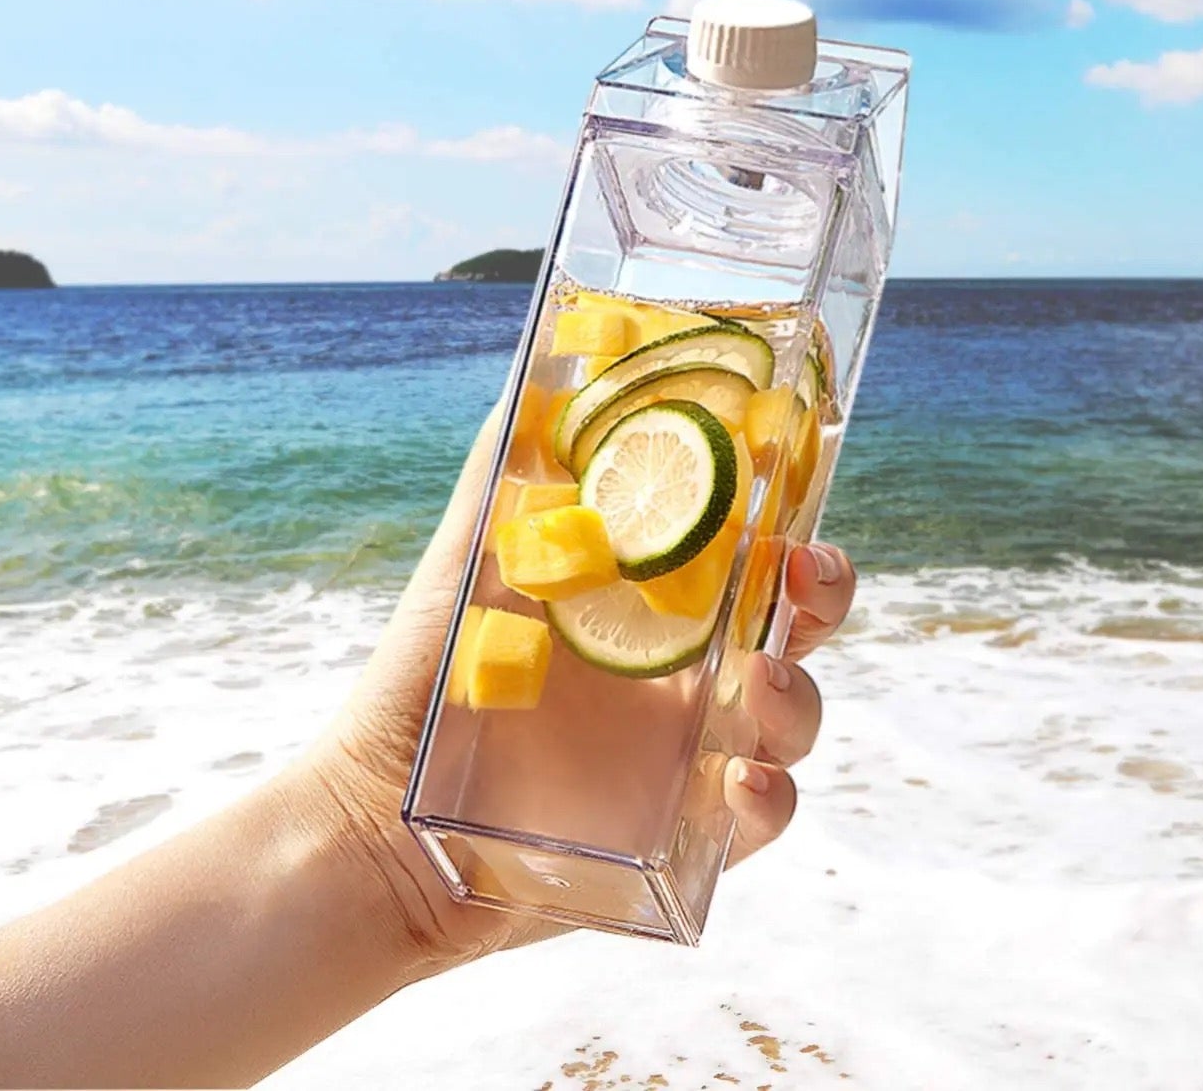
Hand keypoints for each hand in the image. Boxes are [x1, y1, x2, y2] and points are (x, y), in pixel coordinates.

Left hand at [301, 402, 857, 979]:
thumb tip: (540, 367)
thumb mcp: (471, 555)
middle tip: (801, 573)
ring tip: (760, 686)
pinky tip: (738, 786)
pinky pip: (757, 819)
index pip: (754, 549)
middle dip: (824, 591)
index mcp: (655, 601)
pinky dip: (770, 802)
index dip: (794, 514)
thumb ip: (509, 466)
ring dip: (801, 697)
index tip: (796, 481)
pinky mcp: (680, 835)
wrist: (378, 812)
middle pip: (798, 624)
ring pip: (793, 719)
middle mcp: (687, 672)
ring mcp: (690, 753)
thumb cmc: (428, 674)